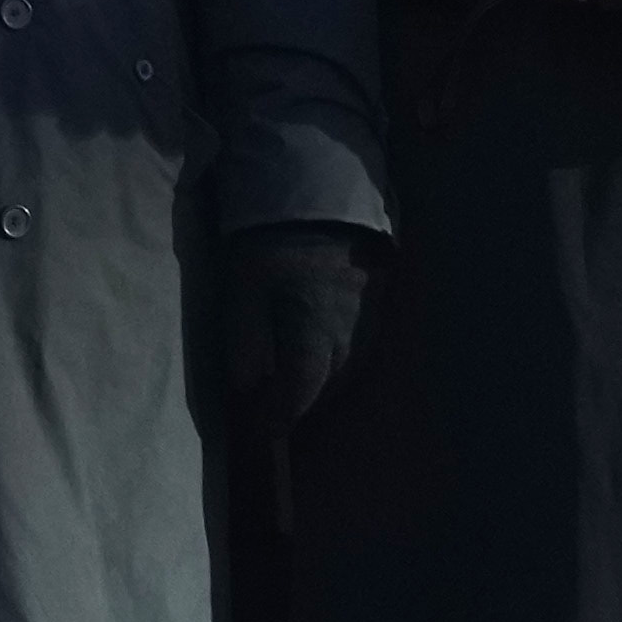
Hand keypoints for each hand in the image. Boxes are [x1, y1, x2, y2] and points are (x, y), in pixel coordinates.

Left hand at [208, 225, 373, 440]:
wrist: (319, 189)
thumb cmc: (272, 239)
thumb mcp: (244, 288)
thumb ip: (245, 340)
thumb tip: (247, 388)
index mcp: (315, 332)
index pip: (302, 392)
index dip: (281, 416)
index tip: (263, 432)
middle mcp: (350, 331)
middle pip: (330, 384)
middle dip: (305, 402)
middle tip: (279, 410)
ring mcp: (369, 314)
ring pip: (351, 365)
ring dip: (327, 381)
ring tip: (302, 385)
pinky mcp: (377, 296)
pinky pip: (363, 341)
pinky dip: (343, 356)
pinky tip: (327, 351)